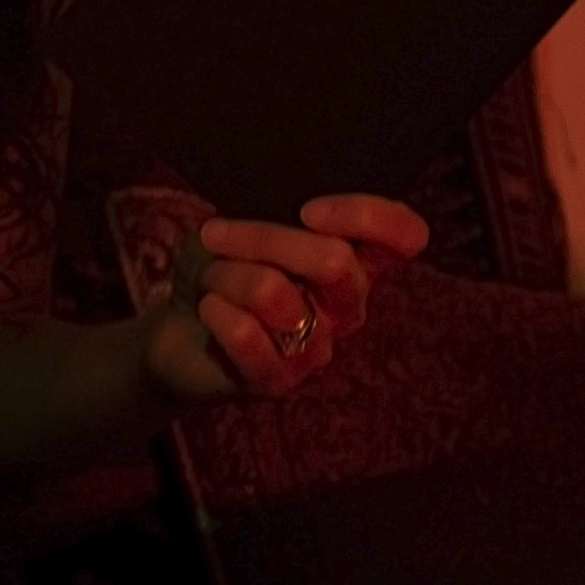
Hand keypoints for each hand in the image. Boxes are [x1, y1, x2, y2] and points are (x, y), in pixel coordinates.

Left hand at [147, 192, 430, 406]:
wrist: (178, 329)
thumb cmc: (221, 268)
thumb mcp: (247, 221)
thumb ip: (277, 208)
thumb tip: (286, 203)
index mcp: (355, 262)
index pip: (406, 237)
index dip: (369, 216)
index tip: (308, 210)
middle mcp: (348, 307)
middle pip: (334, 262)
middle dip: (264, 238)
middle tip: (215, 234)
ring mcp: (318, 347)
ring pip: (276, 293)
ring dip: (227, 275)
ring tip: (210, 279)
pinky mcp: (279, 381)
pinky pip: (250, 338)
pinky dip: (218, 313)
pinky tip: (209, 309)